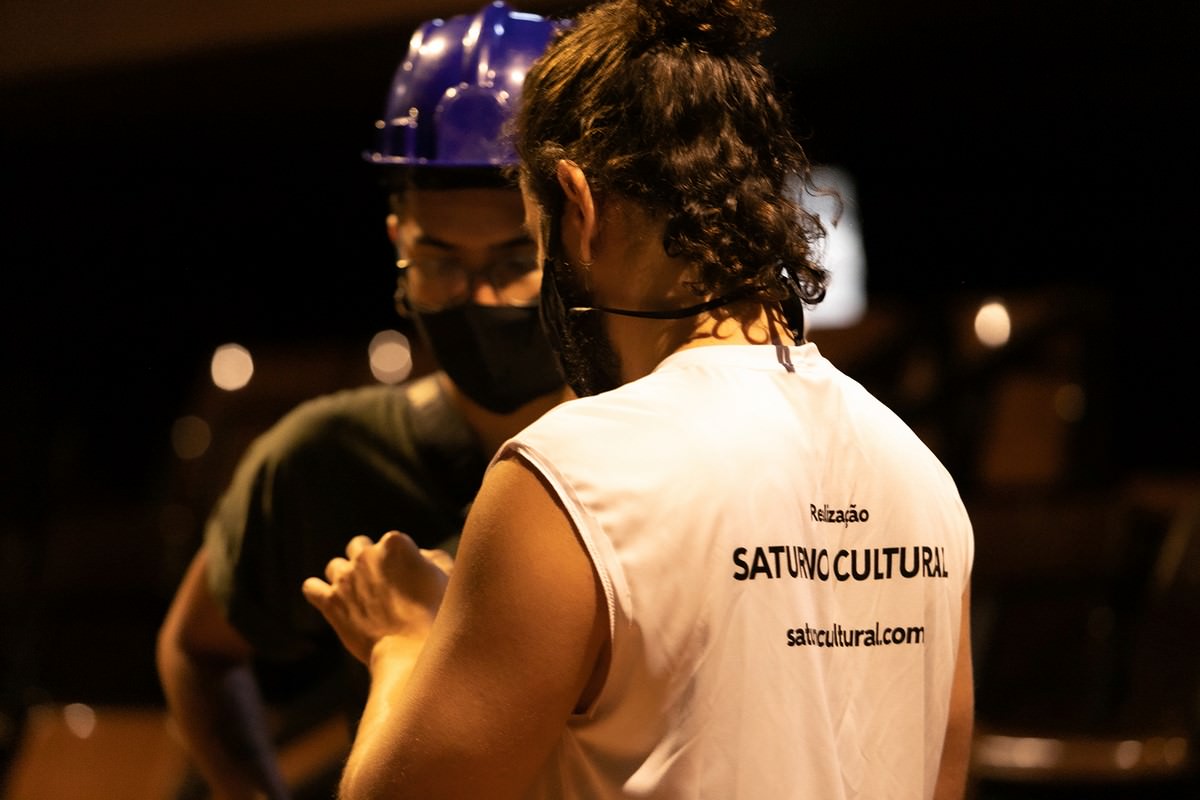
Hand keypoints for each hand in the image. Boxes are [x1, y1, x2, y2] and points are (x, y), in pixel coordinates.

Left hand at [302, 531, 452, 664]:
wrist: (411, 652)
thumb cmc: (436, 615)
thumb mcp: (447, 577)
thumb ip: (433, 557)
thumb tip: (421, 555)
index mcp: (395, 543)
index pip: (393, 542)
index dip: (400, 561)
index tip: (408, 580)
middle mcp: (366, 554)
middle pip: (359, 547)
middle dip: (368, 563)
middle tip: (381, 587)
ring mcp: (345, 578)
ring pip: (335, 566)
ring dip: (344, 577)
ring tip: (358, 598)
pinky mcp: (330, 602)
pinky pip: (311, 587)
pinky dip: (318, 592)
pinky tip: (329, 600)